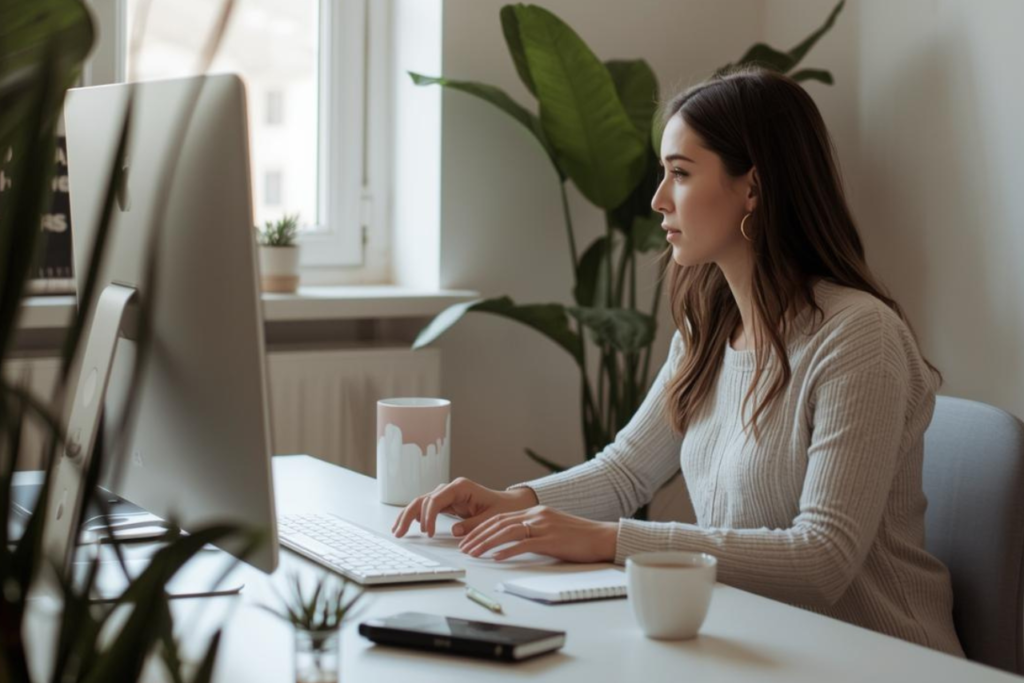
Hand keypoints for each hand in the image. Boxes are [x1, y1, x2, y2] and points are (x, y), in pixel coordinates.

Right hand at [391, 477, 537, 538]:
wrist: (509, 504)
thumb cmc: (502, 508)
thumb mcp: (491, 518)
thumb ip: (473, 524)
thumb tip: (454, 531)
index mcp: (460, 487)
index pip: (436, 499)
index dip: (428, 516)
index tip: (427, 533)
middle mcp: (451, 488)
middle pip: (423, 499)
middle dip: (409, 515)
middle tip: (399, 532)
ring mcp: (447, 495)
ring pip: (422, 502)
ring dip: (408, 515)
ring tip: (397, 530)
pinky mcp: (447, 503)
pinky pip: (428, 508)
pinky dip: (417, 516)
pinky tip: (409, 526)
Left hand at [458, 506, 618, 563]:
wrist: (602, 536)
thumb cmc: (579, 537)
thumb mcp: (551, 529)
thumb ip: (533, 532)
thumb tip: (513, 543)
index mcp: (535, 512)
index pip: (501, 518)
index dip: (481, 528)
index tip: (468, 539)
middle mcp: (536, 515)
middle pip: (499, 523)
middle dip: (478, 535)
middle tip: (463, 547)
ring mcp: (543, 526)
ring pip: (507, 532)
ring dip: (487, 543)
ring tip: (473, 552)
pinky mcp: (551, 539)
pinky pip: (524, 544)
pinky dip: (507, 551)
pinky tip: (496, 558)